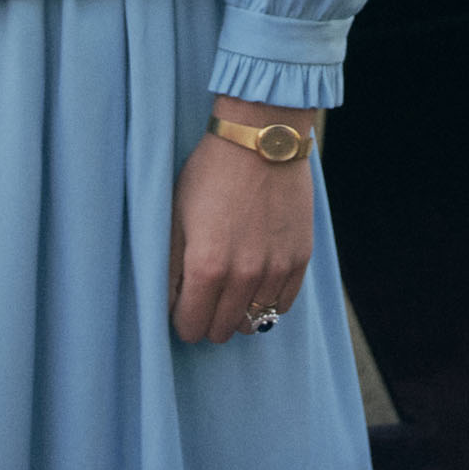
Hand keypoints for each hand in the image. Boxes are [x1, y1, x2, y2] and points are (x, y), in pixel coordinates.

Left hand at [169, 97, 318, 344]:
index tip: (181, 305)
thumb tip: (168, 304)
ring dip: (238, 312)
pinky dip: (267, 301)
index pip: (191, 327)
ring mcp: (276, 269)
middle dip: (207, 319)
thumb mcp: (174, 216)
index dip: (181, 319)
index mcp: (206, 267)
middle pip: (222, 330)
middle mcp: (243, 276)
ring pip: (254, 322)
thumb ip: (168, 267)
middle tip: (203, 297)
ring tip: (230, 289)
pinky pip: (283, 304)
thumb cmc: (210, 173)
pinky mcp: (299, 258)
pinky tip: (256, 283)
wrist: (260, 139)